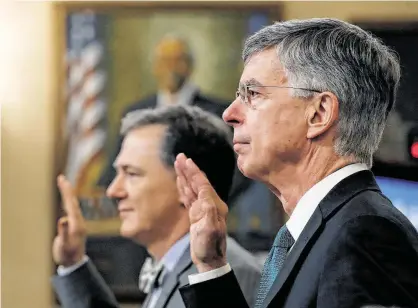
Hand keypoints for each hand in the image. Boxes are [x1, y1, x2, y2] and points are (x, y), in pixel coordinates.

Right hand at [52, 175, 86, 266]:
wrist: (75, 263)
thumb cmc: (68, 255)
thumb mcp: (64, 245)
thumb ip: (64, 233)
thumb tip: (62, 219)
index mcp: (76, 224)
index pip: (71, 204)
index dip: (66, 192)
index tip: (62, 181)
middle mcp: (78, 221)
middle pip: (72, 202)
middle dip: (67, 189)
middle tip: (62, 178)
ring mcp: (77, 223)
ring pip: (72, 205)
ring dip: (68, 194)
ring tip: (64, 184)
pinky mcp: (74, 226)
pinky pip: (71, 210)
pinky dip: (68, 201)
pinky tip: (67, 199)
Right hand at [174, 153, 227, 272]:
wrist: (209, 260)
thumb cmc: (210, 248)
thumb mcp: (210, 232)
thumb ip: (209, 214)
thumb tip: (205, 199)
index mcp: (214, 206)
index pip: (202, 184)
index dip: (194, 172)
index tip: (186, 161)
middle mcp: (210, 204)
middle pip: (197, 182)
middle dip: (188, 169)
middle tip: (180, 157)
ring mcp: (203, 209)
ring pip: (192, 188)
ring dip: (185, 175)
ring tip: (178, 163)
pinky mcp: (197, 214)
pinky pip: (189, 197)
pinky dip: (183, 187)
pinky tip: (180, 180)